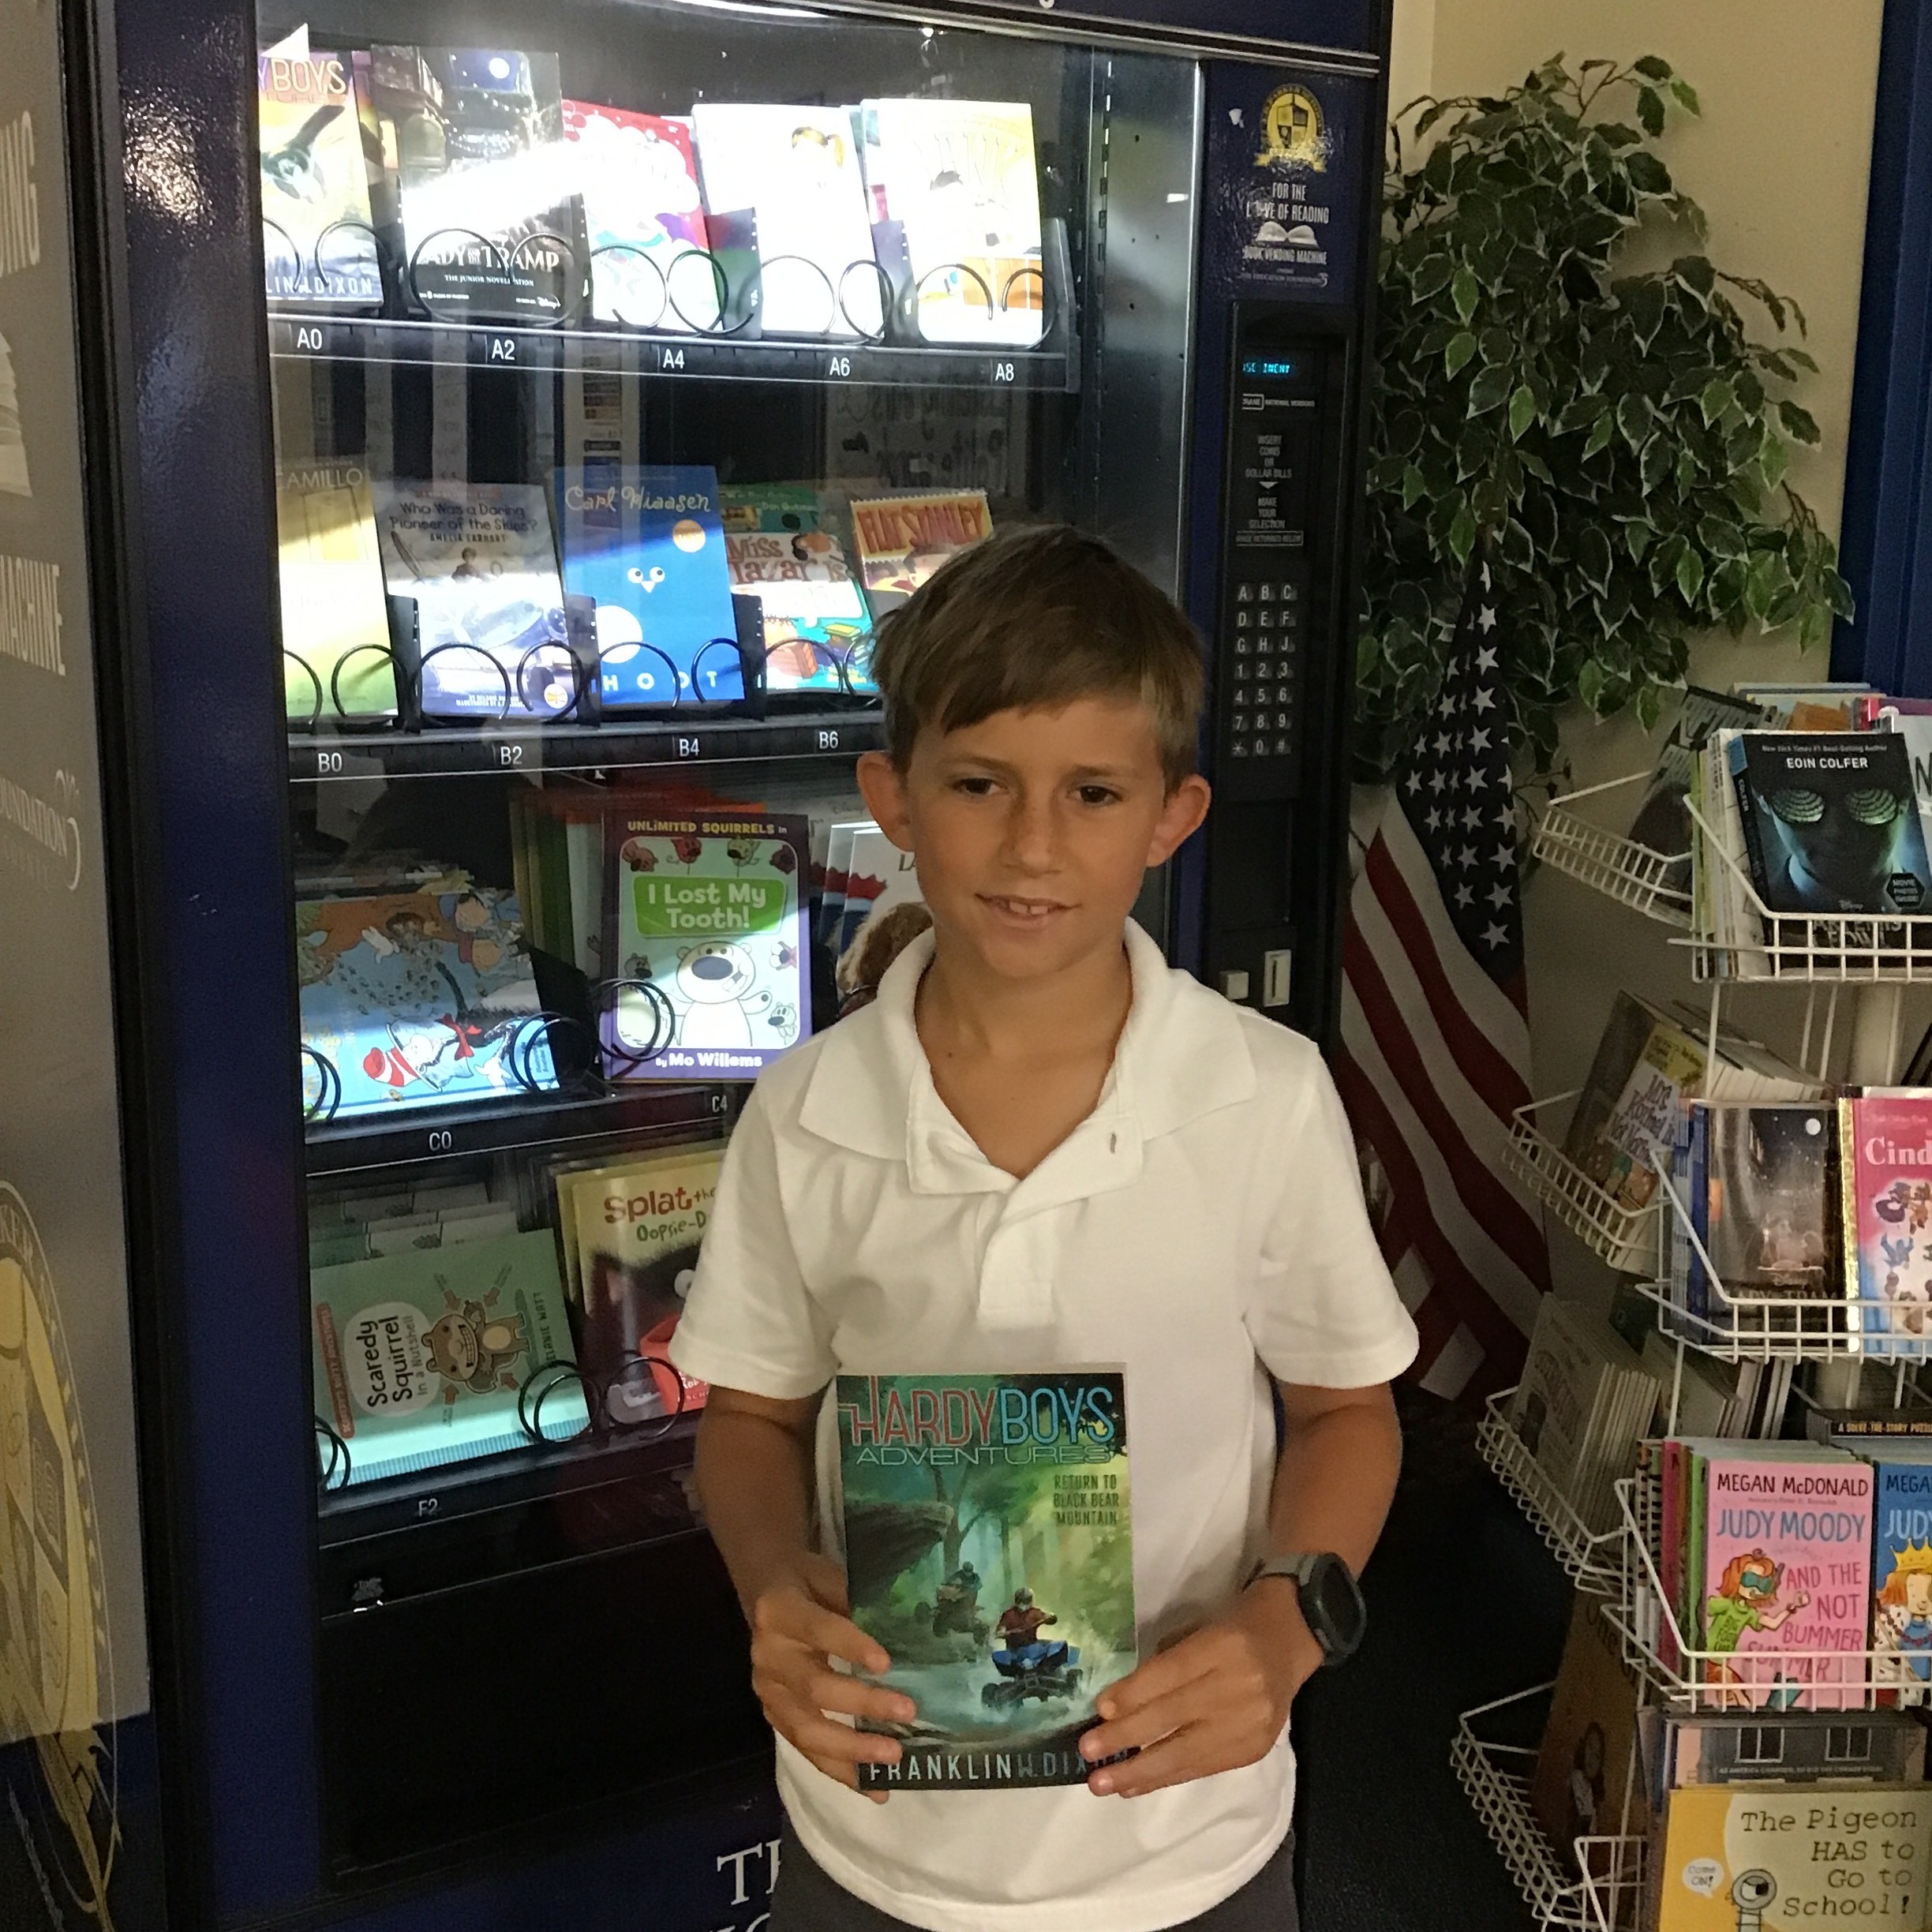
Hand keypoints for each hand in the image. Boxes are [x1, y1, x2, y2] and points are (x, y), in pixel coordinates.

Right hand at [748, 1551, 915, 1801]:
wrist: (765, 1592)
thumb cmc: (807, 1581)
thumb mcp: (828, 1576)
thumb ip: (856, 1602)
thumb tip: (909, 1631)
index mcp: (778, 1611)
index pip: (817, 1630)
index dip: (850, 1645)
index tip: (887, 1662)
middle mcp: (767, 1655)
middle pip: (814, 1687)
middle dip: (862, 1704)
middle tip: (907, 1712)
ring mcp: (768, 1692)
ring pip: (807, 1729)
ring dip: (852, 1749)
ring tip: (892, 1759)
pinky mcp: (774, 1717)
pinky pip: (806, 1750)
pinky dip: (840, 1771)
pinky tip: (874, 1788)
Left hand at [1079, 1582, 1323, 1797]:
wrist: (1293, 1638)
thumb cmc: (1235, 1623)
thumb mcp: (1199, 1627)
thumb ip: (1163, 1664)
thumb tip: (1115, 1707)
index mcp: (1223, 1645)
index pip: (1170, 1675)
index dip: (1132, 1696)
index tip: (1098, 1713)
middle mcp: (1240, 1687)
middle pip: (1174, 1717)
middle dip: (1126, 1739)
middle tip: (1087, 1754)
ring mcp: (1251, 1723)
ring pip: (1186, 1753)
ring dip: (1140, 1771)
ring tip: (1103, 1783)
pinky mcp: (1255, 1749)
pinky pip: (1203, 1768)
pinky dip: (1167, 1777)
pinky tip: (1137, 1784)